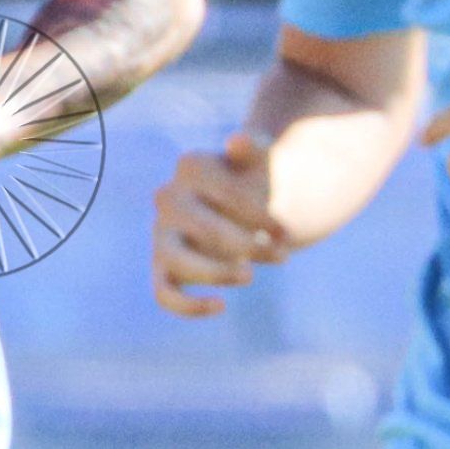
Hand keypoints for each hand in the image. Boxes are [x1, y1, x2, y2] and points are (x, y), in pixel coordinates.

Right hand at [152, 131, 282, 317]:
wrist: (238, 204)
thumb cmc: (251, 180)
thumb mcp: (260, 160)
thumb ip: (255, 147)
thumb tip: (240, 140)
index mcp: (192, 165)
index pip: (229, 195)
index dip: (263, 217)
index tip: (287, 232)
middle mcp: (167, 196)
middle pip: (209, 230)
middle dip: (251, 246)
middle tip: (283, 255)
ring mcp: (161, 232)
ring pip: (178, 262)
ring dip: (217, 273)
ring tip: (249, 276)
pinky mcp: (162, 266)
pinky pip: (163, 293)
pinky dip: (188, 307)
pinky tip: (221, 307)